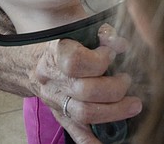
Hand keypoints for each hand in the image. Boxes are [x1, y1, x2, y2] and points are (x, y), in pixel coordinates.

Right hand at [31, 29, 141, 143]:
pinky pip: (75, 132)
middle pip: (85, 91)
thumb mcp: (78, 31)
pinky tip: (107, 142)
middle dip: (114, 88)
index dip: (99, 60)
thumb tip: (121, 44)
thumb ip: (103, 34)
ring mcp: (56, 101)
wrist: (30, 64)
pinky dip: (92, 141)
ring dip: (114, 112)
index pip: (75, 62)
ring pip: (84, 114)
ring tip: (133, 105)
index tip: (112, 53)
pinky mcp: (60, 116)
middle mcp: (53, 80)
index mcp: (55, 54)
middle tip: (127, 80)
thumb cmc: (62, 44)